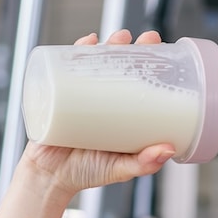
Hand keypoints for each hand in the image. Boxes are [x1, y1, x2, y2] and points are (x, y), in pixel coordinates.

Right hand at [19, 29, 174, 196]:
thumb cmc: (86, 173)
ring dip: (108, 44)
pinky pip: (65, 67)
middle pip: (119, 65)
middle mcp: (101, 98)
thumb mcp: (120, 169)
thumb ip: (144, 164)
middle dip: (134, 48)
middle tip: (147, 40)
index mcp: (120, 111)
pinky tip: (88, 43)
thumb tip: (168, 150)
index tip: (165, 53)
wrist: (48, 178)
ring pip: (95, 62)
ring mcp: (79, 93)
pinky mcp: (57, 93)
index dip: (152, 64)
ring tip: (119, 38)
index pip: (138, 81)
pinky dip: (76, 51)